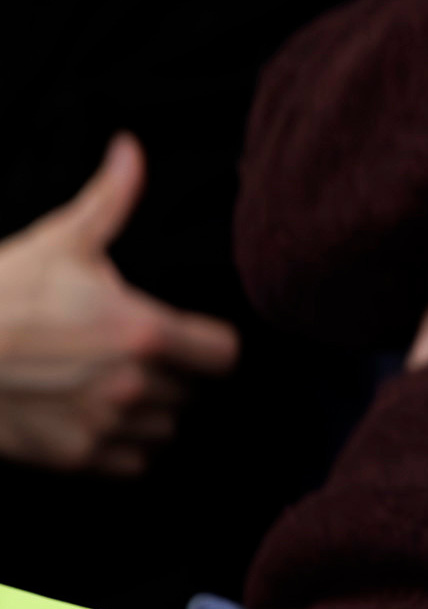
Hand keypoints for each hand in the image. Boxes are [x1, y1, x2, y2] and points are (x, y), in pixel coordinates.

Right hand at [0, 135, 239, 474]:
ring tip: (113, 381)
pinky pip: (130, 461)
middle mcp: (134, 385)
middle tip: (135, 352)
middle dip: (174, 372)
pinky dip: (122, 444)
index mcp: (145, 332)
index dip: (209, 343)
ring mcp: (104, 425)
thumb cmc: (1, 294)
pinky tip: (95, 414)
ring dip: (151, 409)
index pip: (224, 354)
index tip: (189, 335)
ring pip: (163, 427)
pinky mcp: (73, 458)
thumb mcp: (60, 241)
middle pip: (193, 390)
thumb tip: (131, 146)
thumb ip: (111, 198)